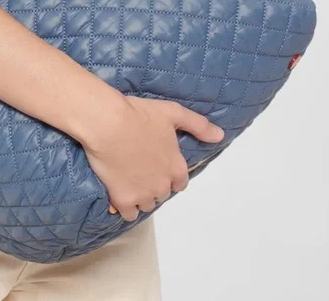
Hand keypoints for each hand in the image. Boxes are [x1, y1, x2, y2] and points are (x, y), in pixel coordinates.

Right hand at [81, 96, 224, 221]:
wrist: (108, 123)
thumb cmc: (140, 115)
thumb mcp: (173, 113)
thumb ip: (198, 126)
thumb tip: (220, 136)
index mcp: (176, 167)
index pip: (180, 183)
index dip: (170, 175)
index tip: (159, 165)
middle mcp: (162, 185)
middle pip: (162, 194)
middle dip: (154, 184)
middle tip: (140, 169)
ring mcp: (142, 194)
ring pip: (146, 205)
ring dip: (141, 196)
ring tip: (128, 179)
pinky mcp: (123, 199)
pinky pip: (129, 214)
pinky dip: (126, 207)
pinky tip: (119, 193)